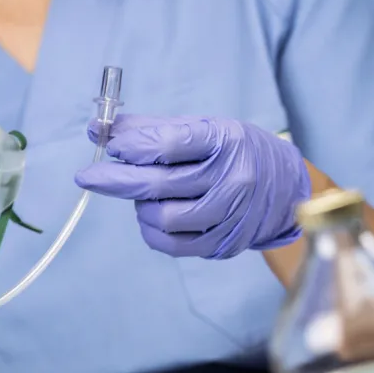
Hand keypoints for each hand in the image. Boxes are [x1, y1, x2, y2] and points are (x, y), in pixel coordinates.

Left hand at [75, 115, 311, 258]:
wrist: (287, 189)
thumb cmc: (234, 153)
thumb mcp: (203, 128)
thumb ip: (150, 129)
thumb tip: (98, 129)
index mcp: (225, 141)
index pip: (171, 143)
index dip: (134, 146)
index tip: (112, 145)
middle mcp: (230, 180)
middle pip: (160, 183)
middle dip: (116, 180)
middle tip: (86, 176)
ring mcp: (228, 216)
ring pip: (163, 217)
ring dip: (142, 206)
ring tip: (148, 194)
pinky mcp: (222, 244)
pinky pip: (171, 244)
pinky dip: (151, 230)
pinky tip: (153, 215)